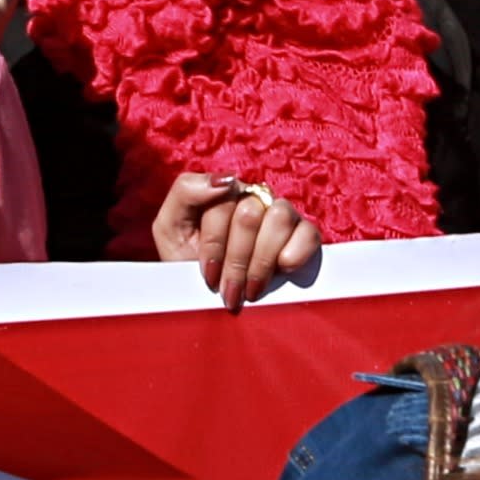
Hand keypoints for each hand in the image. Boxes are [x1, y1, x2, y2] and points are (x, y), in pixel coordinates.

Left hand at [148, 169, 325, 305]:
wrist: (210, 299)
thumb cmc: (187, 262)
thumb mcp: (169, 227)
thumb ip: (186, 191)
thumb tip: (227, 180)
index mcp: (223, 193)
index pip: (221, 205)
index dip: (214, 246)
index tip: (208, 276)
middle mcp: (255, 198)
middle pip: (250, 215)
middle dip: (236, 261)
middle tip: (229, 291)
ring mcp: (282, 215)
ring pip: (279, 218)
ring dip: (262, 262)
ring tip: (252, 289)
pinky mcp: (305, 236)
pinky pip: (309, 234)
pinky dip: (295, 255)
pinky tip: (281, 271)